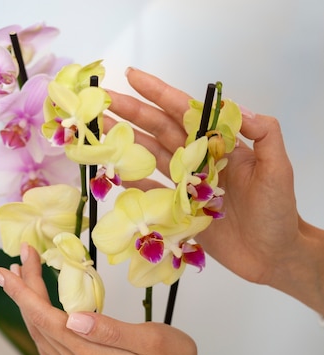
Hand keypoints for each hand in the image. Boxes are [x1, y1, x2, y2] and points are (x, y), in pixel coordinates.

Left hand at [0, 244, 229, 354]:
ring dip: (29, 307)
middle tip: (15, 261)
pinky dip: (40, 323)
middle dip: (23, 291)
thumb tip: (73, 318)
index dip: (24, 290)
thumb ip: (110, 331)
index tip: (8, 267)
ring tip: (23, 281)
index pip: (45, 318)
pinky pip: (52, 346)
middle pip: (39, 324)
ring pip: (42, 336)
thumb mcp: (151, 341)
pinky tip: (43, 312)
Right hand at [107, 69, 323, 313]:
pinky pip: (152, 191)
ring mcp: (186, 185)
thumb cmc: (277, 211)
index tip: (132, 77)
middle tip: (101, 101)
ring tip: (100, 131)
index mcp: (219, 144)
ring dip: (126, 143)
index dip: (158, 94)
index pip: (184, 112)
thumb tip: (236, 107)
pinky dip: (133, 180)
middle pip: (159, 130)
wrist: (271, 254)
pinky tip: (114, 169)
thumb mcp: (278, 167)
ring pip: (151, 156)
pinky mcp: (179, 209)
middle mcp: (199, 160)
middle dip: (131, 114)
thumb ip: (263, 132)